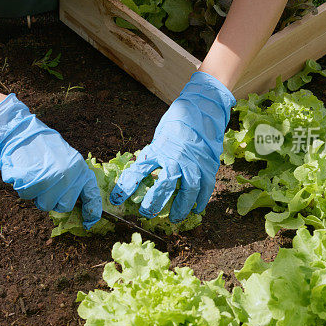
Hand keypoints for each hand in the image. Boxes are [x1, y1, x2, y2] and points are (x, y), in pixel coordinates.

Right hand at [0, 94, 102, 228]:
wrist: (19, 131)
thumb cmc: (42, 145)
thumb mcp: (66, 157)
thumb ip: (72, 178)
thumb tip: (72, 200)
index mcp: (79, 168)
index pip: (91, 196)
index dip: (92, 212)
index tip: (89, 222)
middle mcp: (67, 176)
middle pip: (63, 207)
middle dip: (53, 200)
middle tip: (46, 184)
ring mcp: (49, 180)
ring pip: (44, 205)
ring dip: (37, 194)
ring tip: (34, 175)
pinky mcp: (31, 182)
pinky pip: (27, 196)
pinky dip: (23, 188)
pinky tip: (24, 172)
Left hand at [110, 72, 235, 222]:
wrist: (203, 108)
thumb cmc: (178, 121)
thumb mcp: (159, 136)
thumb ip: (154, 154)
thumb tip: (142, 173)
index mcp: (159, 148)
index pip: (138, 171)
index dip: (126, 187)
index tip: (116, 200)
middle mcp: (176, 157)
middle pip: (164, 186)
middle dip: (154, 203)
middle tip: (146, 213)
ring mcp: (194, 162)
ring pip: (187, 191)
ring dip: (180, 207)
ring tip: (174, 218)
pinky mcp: (209, 164)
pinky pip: (205, 187)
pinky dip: (201, 200)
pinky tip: (196, 209)